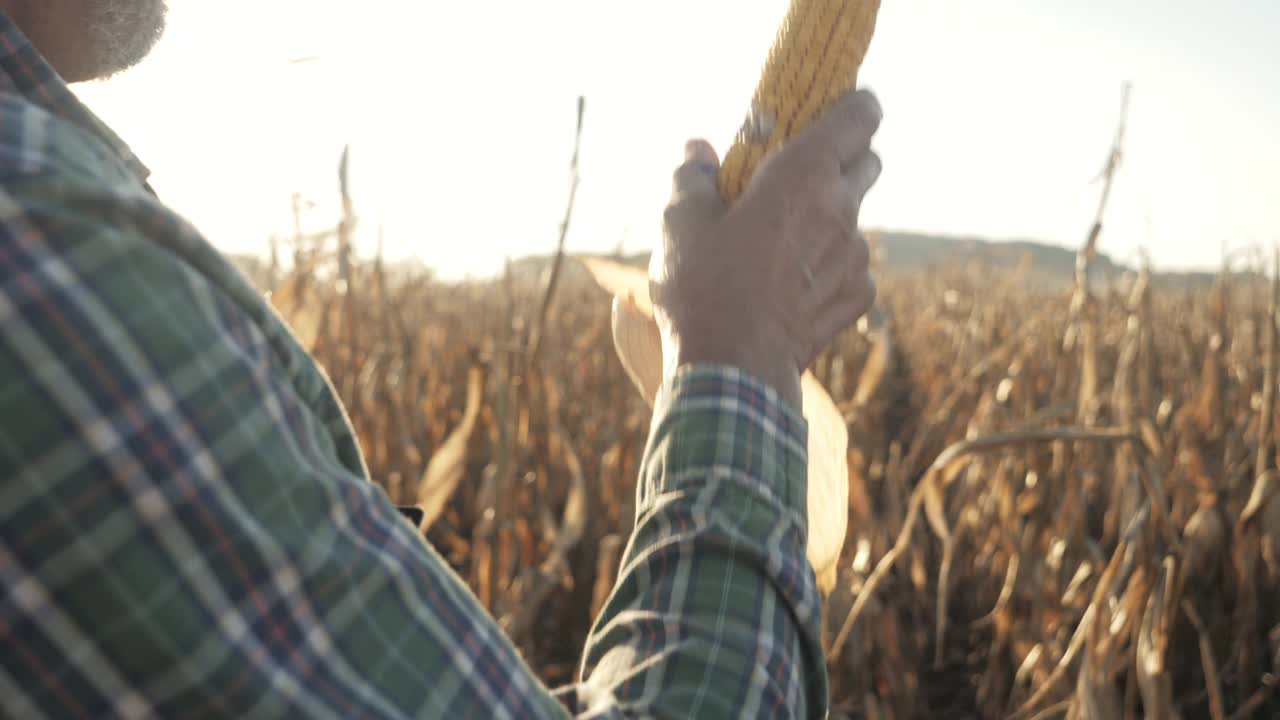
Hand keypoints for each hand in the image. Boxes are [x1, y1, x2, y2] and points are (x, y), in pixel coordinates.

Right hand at [650, 89, 882, 409]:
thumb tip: (699, 150)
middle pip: (868, 162)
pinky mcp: (857, 297)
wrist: (732, 371)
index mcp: (803, 175)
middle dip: (841, 160)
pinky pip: (851, 267)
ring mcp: (855, 256)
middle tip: (795, 178)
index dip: (850, 106)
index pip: (859, 114)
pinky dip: (828, 267)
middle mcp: (842, 209)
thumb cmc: (704, 290)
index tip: (828, 110)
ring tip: (781, 245)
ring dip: (828, 220)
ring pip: (855, 219)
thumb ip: (693, 176)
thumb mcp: (680, 224)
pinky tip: (790, 285)